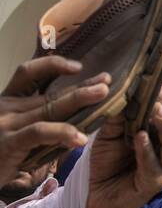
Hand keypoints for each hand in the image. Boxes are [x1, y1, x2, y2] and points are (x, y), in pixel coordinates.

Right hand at [0, 57, 104, 185]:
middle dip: (81, 85)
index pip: (29, 73)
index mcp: (8, 100)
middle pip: (49, 92)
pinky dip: (61, 132)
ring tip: (103, 95)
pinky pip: (39, 133)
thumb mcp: (14, 129)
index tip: (78, 67)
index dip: (53, 65)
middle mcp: (7, 107)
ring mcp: (7, 124)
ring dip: (78, 99)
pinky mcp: (9, 142)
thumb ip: (37, 120)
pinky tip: (81, 138)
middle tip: (106, 81)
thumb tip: (76, 113)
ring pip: (49, 107)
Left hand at [85, 86, 161, 207]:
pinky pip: (154, 165)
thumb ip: (119, 115)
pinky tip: (139, 136)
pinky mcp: (154, 184)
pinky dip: (147, 149)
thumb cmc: (109, 164)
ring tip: (155, 109)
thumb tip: (123, 91)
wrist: (101, 198)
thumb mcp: (111, 133)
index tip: (161, 82)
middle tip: (159, 92)